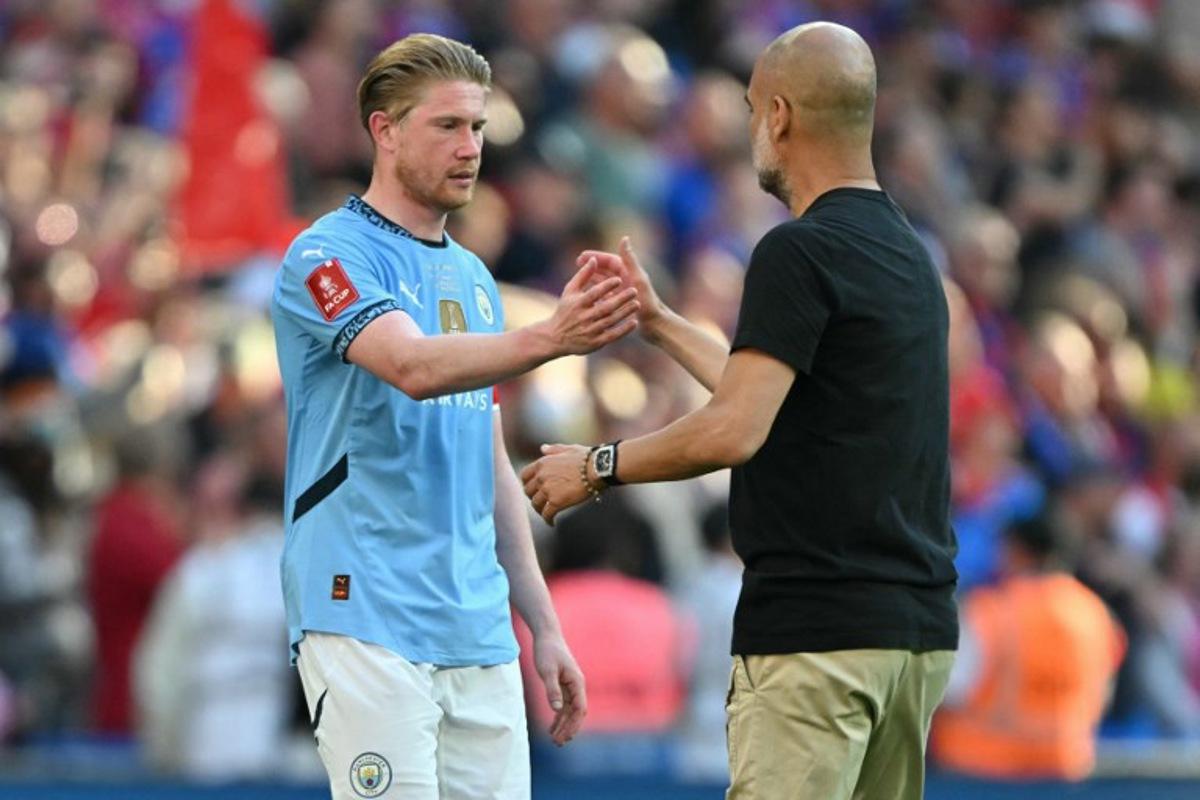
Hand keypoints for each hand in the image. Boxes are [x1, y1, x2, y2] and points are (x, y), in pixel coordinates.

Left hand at [520, 443, 591, 524]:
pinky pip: (547, 514)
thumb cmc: (586, 458)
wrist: (597, 468)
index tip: (532, 489)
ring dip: (540, 510)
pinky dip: (548, 520)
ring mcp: (547, 490)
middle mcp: (541, 477)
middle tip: (541, 502)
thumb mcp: (567, 449)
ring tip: (547, 513)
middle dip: (533, 497)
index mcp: (542, 463)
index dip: (527, 484)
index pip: (524, 476)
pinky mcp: (556, 502)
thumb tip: (542, 448)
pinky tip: (552, 523)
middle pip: (528, 492)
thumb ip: (553, 450)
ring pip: (536, 504)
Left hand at [532, 631, 586, 745]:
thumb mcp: (547, 670)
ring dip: (563, 725)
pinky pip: (564, 705)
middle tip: (557, 743)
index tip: (564, 737)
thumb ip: (552, 689)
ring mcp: (571, 686)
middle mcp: (577, 686)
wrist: (546, 636)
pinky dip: (559, 717)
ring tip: (554, 740)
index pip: (579, 709)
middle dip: (568, 729)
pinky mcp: (563, 685)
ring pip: (570, 711)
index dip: (573, 724)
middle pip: (576, 713)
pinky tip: (552, 727)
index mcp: (577, 682)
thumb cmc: (547, 650)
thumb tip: (557, 709)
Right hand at [546, 258, 638, 355]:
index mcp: (577, 303)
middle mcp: (583, 317)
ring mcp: (590, 331)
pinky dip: (624, 329)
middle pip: (605, 307)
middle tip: (634, 290)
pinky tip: (634, 322)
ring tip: (637, 304)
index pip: (594, 293)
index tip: (619, 278)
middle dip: (620, 298)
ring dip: (625, 312)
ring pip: (610, 321)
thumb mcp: (570, 291)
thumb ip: (583, 275)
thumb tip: (593, 259)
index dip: (606, 285)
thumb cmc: (565, 310)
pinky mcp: (595, 343)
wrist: (555, 338)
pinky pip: (612, 336)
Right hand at [577, 237, 666, 339]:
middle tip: (578, 264)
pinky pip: (607, 297)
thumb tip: (624, 239)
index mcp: (628, 272)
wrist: (655, 325)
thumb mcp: (638, 279)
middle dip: (592, 267)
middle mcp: (626, 281)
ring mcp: (623, 293)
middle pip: (606, 270)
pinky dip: (599, 295)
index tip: (581, 256)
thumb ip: (629, 260)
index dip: (595, 257)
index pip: (609, 260)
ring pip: (605, 283)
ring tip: (579, 278)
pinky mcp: (621, 304)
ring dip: (594, 279)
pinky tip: (587, 297)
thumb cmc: (648, 302)